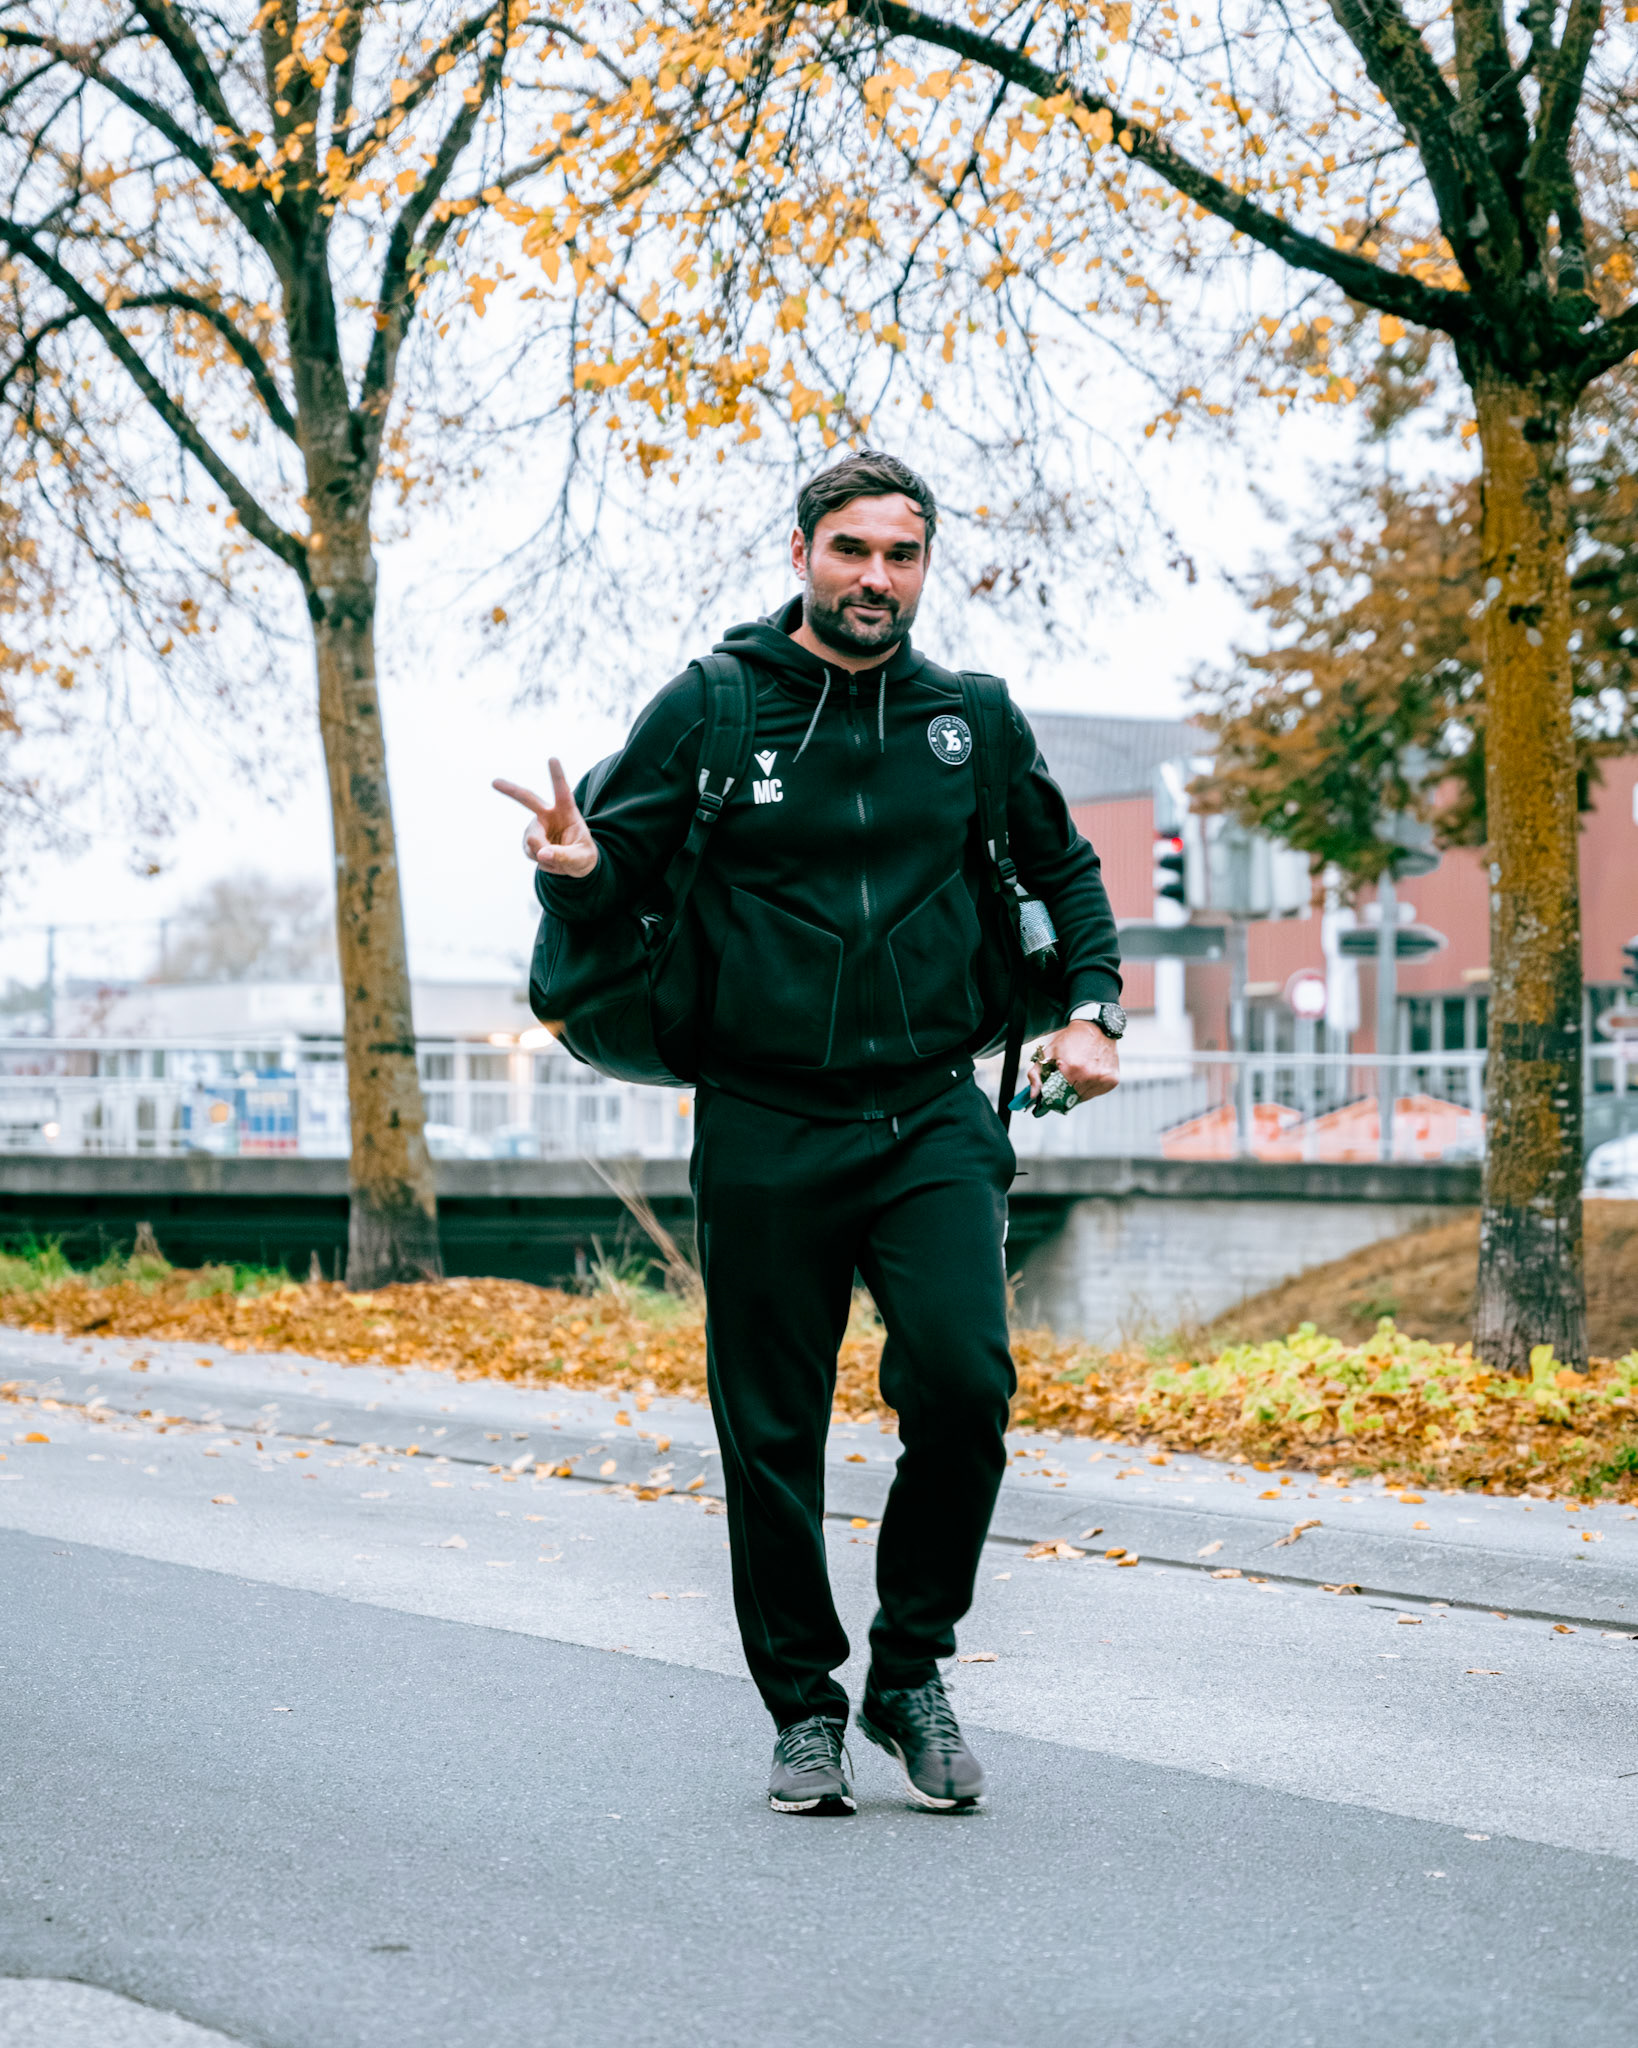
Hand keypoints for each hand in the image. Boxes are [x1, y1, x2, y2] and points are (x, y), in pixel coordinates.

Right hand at [492, 761, 598, 878]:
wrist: (574, 865)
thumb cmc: (582, 855)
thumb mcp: (582, 858)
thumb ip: (565, 856)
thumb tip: (541, 854)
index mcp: (567, 811)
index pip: (562, 791)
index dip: (557, 775)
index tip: (552, 759)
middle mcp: (549, 815)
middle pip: (528, 799)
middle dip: (510, 790)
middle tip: (494, 782)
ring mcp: (536, 827)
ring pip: (533, 840)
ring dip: (544, 854)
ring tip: (559, 860)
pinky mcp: (528, 840)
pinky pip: (531, 852)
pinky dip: (541, 861)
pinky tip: (549, 859)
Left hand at [1029, 1018, 1119, 1103]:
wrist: (1096, 1028)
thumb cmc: (1070, 1039)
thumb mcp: (1048, 1052)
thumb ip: (1036, 1074)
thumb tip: (1032, 1095)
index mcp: (1071, 1068)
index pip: (1057, 1095)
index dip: (1053, 1095)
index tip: (1051, 1091)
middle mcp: (1089, 1075)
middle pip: (1071, 1098)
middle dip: (1065, 1093)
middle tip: (1064, 1081)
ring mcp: (1102, 1079)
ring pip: (1084, 1097)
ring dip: (1078, 1091)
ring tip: (1077, 1074)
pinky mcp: (1112, 1080)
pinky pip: (1096, 1093)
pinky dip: (1090, 1087)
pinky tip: (1089, 1074)